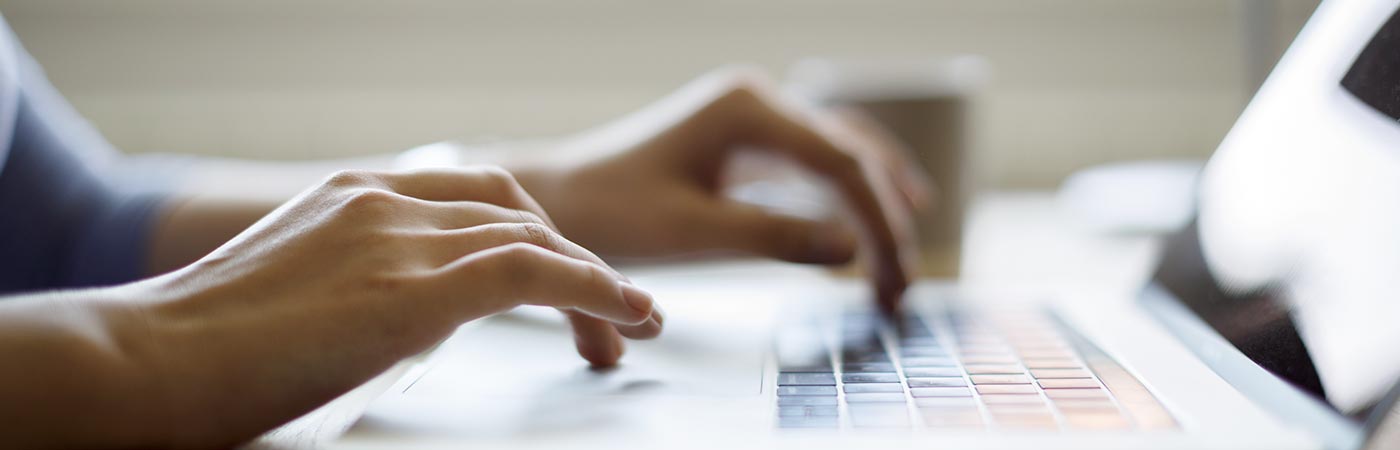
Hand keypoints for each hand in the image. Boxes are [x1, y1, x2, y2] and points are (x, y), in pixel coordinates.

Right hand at [123, 167, 659, 446]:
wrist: (142, 364)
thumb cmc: (203, 357)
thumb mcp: (300, 301)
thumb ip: (363, 296)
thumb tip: (415, 327)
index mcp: (354, 197)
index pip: (474, 198)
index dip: (533, 238)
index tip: (565, 284)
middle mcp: (382, 202)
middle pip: (512, 211)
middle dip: (571, 260)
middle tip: (610, 320)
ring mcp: (396, 238)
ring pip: (532, 236)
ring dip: (595, 282)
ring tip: (629, 329)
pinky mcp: (412, 289)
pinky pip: (530, 270)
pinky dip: (592, 287)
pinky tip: (624, 314)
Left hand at [517, 67, 929, 310]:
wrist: (561, 198)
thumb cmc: (612, 210)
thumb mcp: (692, 232)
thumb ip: (773, 238)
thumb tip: (852, 251)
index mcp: (746, 109)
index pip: (841, 164)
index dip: (879, 223)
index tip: (895, 279)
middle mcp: (757, 100)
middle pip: (851, 154)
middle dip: (885, 219)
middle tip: (904, 286)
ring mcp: (754, 116)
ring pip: (842, 152)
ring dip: (876, 204)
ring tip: (904, 260)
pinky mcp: (747, 139)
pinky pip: (817, 161)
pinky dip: (849, 196)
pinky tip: (872, 226)